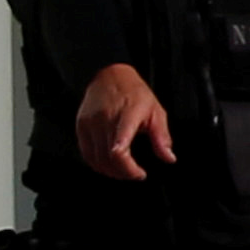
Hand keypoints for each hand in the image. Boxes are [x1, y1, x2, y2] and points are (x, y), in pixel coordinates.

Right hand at [73, 62, 175, 180]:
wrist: (108, 75)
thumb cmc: (133, 92)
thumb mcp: (155, 111)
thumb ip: (162, 137)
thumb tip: (168, 158)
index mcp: (127, 115)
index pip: (120, 146)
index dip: (127, 166)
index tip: (139, 173)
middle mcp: (105, 120)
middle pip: (110, 158)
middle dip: (124, 173)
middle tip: (135, 174)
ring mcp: (90, 125)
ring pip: (97, 160)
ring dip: (111, 171)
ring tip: (123, 171)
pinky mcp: (81, 128)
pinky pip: (87, 154)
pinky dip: (97, 164)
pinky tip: (108, 165)